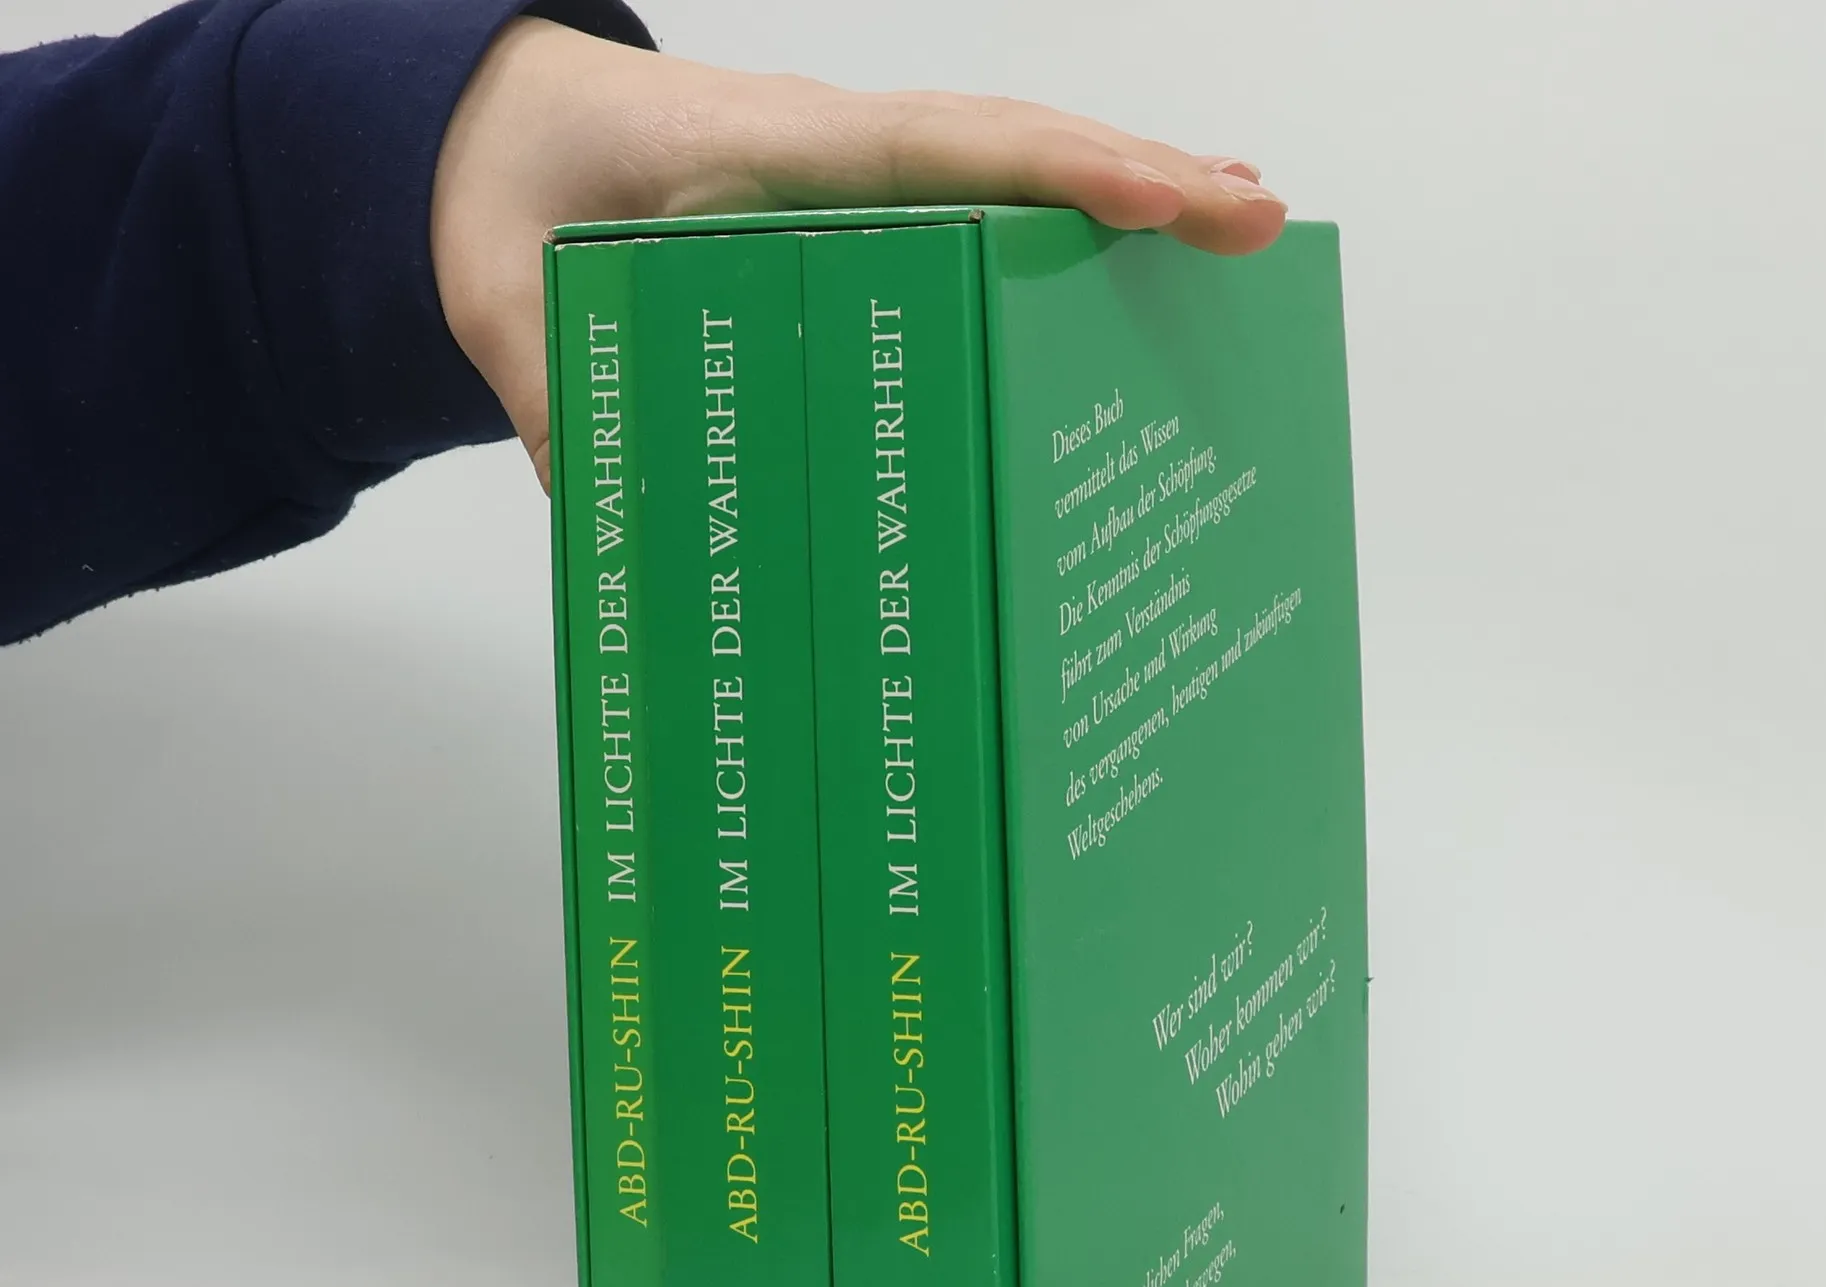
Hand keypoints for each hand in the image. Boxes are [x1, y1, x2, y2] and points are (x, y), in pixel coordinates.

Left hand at [431, 19, 1287, 486]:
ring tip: (1239, 226)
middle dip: (1141, 178)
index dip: (1054, 172)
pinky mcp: (855, 206)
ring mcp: (853, 172)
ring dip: (1126, 191)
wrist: (489, 133)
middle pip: (1011, 149)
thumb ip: (561, 407)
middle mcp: (832, 150)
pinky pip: (974, 199)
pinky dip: (1061, 214)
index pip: (936, 150)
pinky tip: (1127, 252)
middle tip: (1260, 221)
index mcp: (766, 152)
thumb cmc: (505, 193)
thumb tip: (633, 538)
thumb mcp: (510, 302)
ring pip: (1009, 166)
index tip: (1159, 200)